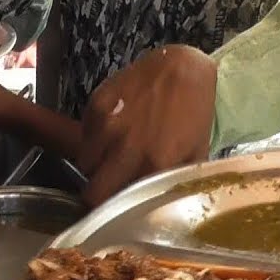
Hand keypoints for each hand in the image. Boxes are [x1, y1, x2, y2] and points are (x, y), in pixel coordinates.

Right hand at [77, 45, 216, 206]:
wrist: (183, 69)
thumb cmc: (193, 113)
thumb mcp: (195, 153)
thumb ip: (176, 182)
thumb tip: (164, 208)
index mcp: (155, 164)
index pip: (118, 205)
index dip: (114, 210)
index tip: (116, 208)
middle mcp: (127, 148)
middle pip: (92, 192)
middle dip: (97, 194)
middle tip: (107, 188)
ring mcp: (108, 126)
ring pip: (84, 164)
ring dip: (95, 165)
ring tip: (111, 157)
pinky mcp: (96, 105)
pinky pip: (84, 135)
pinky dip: (93, 138)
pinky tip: (112, 131)